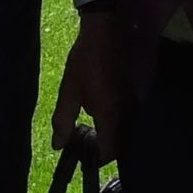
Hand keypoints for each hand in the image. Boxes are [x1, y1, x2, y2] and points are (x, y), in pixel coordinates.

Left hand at [51, 1, 130, 158]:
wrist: (104, 33)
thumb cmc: (84, 63)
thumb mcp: (69, 93)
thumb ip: (63, 122)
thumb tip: (58, 146)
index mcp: (111, 117)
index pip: (110, 152)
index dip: (96, 159)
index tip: (82, 156)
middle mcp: (127, 115)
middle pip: (121, 146)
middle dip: (103, 150)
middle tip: (82, 143)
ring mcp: (133, 105)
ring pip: (125, 134)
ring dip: (109, 137)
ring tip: (87, 129)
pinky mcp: (133, 96)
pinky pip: (127, 120)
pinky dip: (115, 125)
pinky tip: (98, 114)